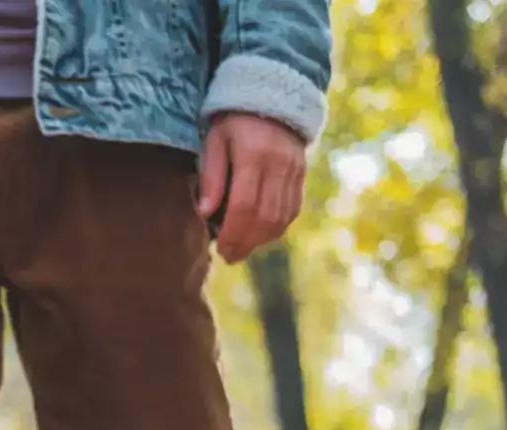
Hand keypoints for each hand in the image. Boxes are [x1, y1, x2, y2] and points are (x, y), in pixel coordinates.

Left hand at [198, 112, 307, 263]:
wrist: (272, 97)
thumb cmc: (233, 122)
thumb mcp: (215, 141)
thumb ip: (211, 176)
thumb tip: (204, 213)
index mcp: (254, 155)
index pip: (245, 205)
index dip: (232, 232)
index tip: (220, 249)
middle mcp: (279, 164)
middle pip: (265, 215)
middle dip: (246, 242)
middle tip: (230, 257)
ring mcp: (294, 170)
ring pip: (282, 216)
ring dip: (262, 239)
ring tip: (242, 249)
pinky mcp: (301, 173)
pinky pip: (293, 208)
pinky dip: (278, 227)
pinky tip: (261, 236)